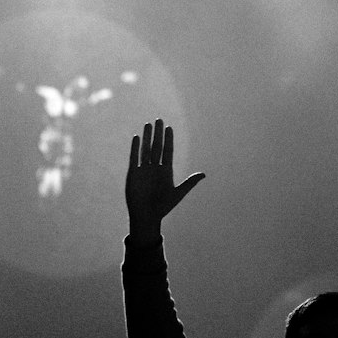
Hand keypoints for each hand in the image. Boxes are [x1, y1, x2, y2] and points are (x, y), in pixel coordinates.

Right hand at [125, 119, 203, 243]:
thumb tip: (204, 174)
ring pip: (145, 150)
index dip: (168, 139)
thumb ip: (189, 182)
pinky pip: (134, 158)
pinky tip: (137, 138)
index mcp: (166, 171)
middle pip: (157, 147)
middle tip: (159, 120)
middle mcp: (155, 168)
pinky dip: (135, 148)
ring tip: (148, 125)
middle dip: (158, 134)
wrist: (147, 217)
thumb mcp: (178, 193)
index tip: (169, 128)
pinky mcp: (133, 174)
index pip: (168, 151)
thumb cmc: (163, 207)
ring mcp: (144, 170)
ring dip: (146, 137)